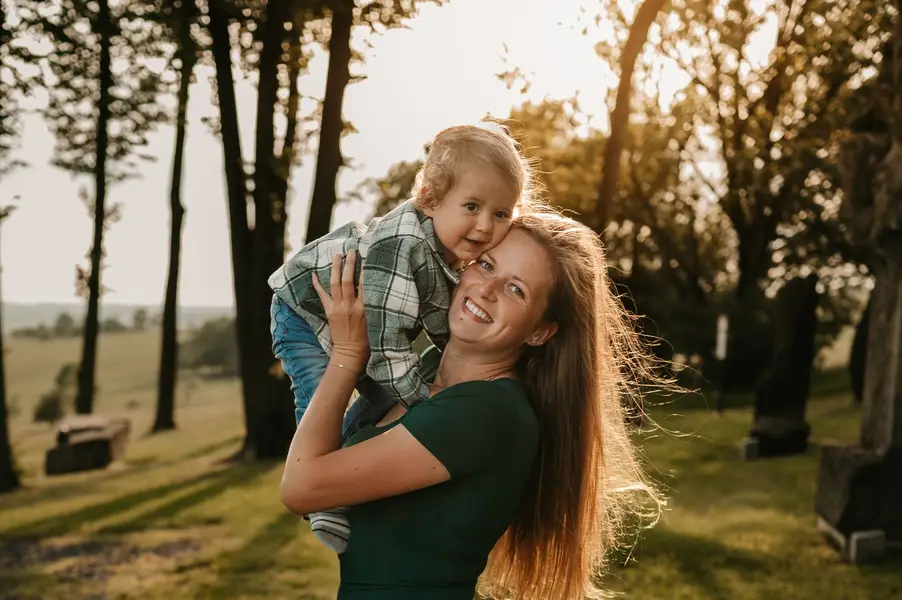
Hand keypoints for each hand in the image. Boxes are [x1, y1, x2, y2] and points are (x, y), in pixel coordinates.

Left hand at [312, 249, 368, 371]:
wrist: (350, 353)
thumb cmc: (367, 339)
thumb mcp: (375, 320)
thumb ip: (374, 304)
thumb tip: (376, 288)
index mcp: (363, 308)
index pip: (364, 283)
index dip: (365, 269)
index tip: (367, 256)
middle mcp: (349, 305)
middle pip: (347, 279)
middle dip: (349, 263)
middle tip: (351, 251)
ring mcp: (337, 308)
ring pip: (334, 283)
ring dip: (335, 267)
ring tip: (336, 255)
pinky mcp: (329, 312)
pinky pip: (322, 295)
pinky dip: (317, 284)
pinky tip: (314, 273)